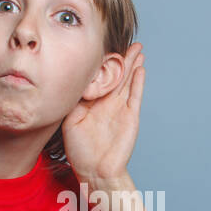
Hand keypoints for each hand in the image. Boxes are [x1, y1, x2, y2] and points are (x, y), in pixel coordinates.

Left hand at [62, 42, 143, 185]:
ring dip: (133, 65)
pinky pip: (135, 95)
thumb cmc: (80, 151)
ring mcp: (120, 109)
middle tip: (128, 40)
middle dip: (122, 58)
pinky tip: (141, 68)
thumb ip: (74, 102)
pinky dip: (138, 82)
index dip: (101, 62)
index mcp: (92, 103)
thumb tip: (74, 83)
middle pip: (116, 75)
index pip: (98, 77)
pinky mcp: (131, 117)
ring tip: (138, 48)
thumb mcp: (70, 122)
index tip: (101, 45)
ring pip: (128, 81)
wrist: (95, 170)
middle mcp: (107, 103)